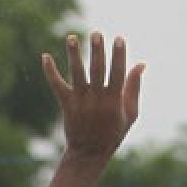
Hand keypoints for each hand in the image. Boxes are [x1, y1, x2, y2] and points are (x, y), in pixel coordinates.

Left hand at [42, 32, 143, 158]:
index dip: (119, 56)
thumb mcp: (130, 112)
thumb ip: (134, 87)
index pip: (118, 73)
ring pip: (77, 74)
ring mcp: (81, 102)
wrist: (90, 153)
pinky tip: (45, 56)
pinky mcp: (66, 105)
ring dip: (74, 55)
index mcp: (114, 100)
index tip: (119, 39)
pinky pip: (57, 86)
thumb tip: (141, 64)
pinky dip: (50, 72)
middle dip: (97, 51)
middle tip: (95, 33)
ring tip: (71, 38)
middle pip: (97, 71)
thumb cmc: (114, 131)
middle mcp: (97, 99)